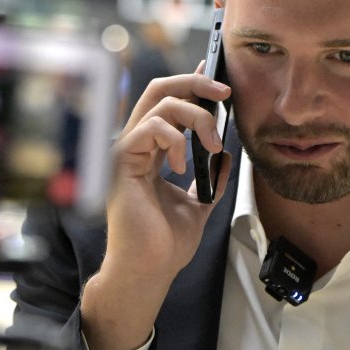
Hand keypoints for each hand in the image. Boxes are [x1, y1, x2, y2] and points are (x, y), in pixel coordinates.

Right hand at [81, 68, 231, 349]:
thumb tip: (226, 156)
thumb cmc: (165, 244)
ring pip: (160, 102)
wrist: (150, 270)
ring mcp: (127, 151)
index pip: (169, 104)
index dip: (193, 84)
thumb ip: (211, 179)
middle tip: (225, 92)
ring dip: (196, 117)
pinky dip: (175, 141)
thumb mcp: (200, 204)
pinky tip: (184, 166)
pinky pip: (149, 128)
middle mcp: (137, 146)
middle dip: (195, 82)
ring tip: (213, 144)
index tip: (218, 79)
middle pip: (160, 89)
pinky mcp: (122, 162)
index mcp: (152, 152)